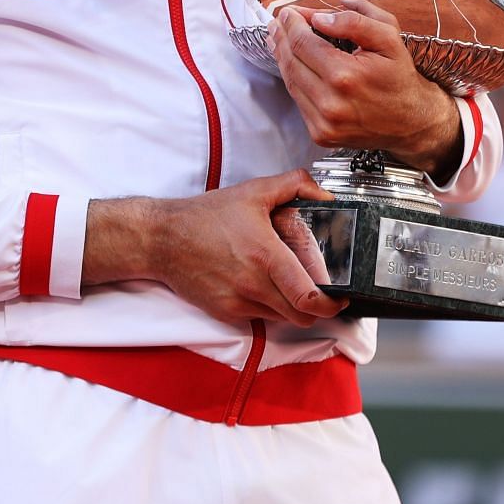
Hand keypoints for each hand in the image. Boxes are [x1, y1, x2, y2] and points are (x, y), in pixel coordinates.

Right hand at [110, 171, 348, 327]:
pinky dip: (269, 308)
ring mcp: (239, 301)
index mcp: (265, 255)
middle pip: (302, 316)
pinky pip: (259, 318)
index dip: (331, 304)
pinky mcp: (226, 312)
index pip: (309, 297)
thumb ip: (294, 184)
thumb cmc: (205, 216)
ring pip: (282, 319)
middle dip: (318, 309)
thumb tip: (325, 193)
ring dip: (293, 308)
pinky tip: (264, 287)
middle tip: (324, 294)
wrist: (162, 238)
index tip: (340, 295)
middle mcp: (253, 283)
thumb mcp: (252, 192)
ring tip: (293, 287)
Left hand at [270, 0, 463, 176]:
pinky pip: (298, 100)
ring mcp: (323, 123)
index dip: (292, 24)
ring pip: (290, 82)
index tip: (289, 12)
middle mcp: (330, 103)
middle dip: (282, 37)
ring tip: (279, 38)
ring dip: (282, 57)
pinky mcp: (321, 134)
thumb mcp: (389, 38)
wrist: (411, 121)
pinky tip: (293, 63)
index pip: (303, 43)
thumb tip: (319, 18)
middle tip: (279, 21)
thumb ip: (355, 22)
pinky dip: (293, 79)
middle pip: (291, 62)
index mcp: (345, 76)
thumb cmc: (399, 77)